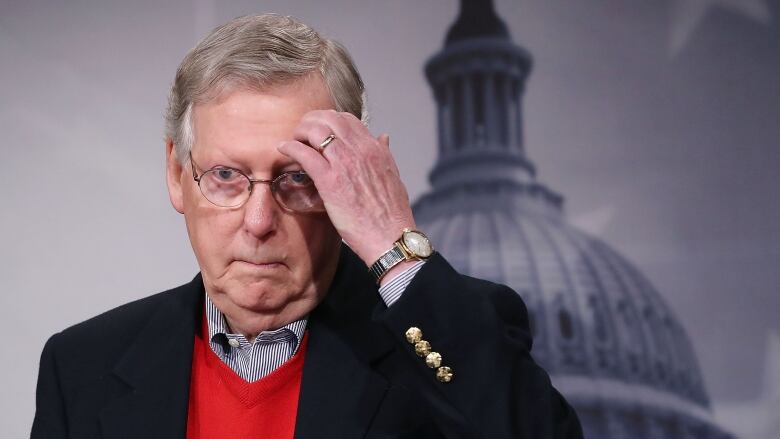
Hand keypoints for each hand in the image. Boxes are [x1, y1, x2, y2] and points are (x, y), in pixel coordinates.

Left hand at [277, 110, 414, 266]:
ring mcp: (344, 164)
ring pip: (316, 131)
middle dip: (311, 120)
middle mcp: (360, 151)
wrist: (390, 237)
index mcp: (374, 149)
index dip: (329, 120)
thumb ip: (385, 154)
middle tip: (301, 131)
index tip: (319, 129)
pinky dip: (291, 147)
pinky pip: (305, 154)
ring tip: (293, 140)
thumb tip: (383, 137)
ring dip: (300, 131)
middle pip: (329, 119)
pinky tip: (283, 149)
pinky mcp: (330, 181)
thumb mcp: (393, 176)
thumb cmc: (392, 214)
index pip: (347, 120)